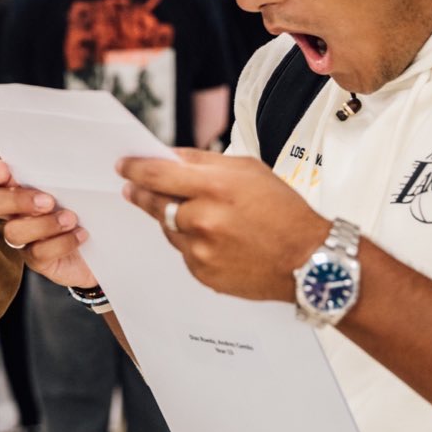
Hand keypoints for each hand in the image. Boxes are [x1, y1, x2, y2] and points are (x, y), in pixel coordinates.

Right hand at [0, 160, 96, 288]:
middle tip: (48, 201)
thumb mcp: (84, 191)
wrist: (105, 250)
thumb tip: (84, 161)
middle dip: (18, 200)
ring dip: (44, 224)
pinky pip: (38, 253)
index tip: (3, 168)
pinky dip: (62, 242)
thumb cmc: (90, 212)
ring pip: (14, 232)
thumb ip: (75, 178)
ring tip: (71, 219)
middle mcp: (18, 213)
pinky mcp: (38, 261)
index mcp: (24, 191)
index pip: (0, 179)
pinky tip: (80, 234)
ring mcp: (25, 239)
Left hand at [117, 148, 327, 301]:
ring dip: (174, 220)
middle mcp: (204, 219)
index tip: (123, 165)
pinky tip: (217, 240)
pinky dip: (192, 243)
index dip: (135, 168)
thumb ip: (203, 162)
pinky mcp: (203, 274)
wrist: (308, 260)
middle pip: (155, 203)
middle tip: (132, 188)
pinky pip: (184, 252)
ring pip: (169, 228)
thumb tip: (169, 157)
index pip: (157, 173)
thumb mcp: (247, 169)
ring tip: (202, 216)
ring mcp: (202, 250)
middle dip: (142, 193)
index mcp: (215, 186)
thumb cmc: (282, 210)